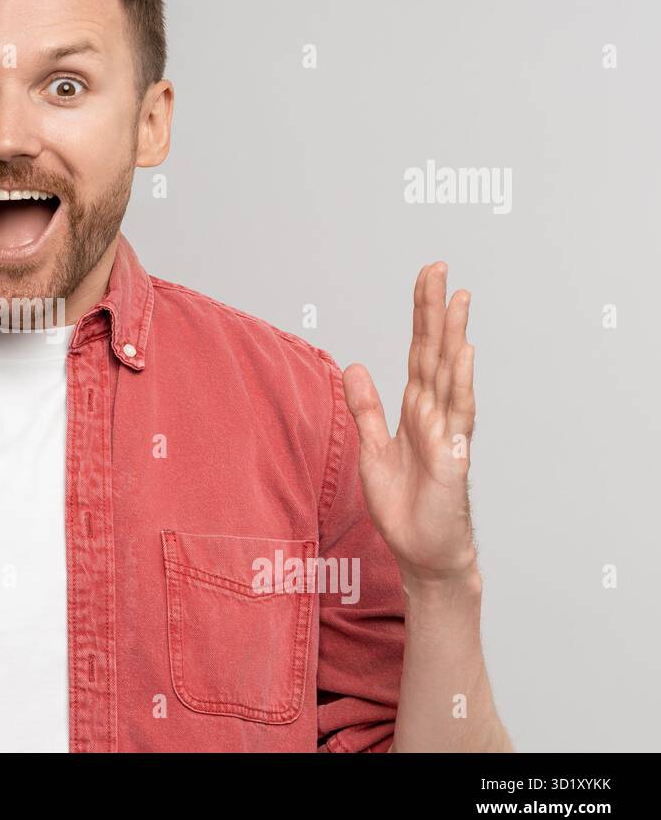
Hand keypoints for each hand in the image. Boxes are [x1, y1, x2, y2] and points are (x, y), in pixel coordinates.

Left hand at [341, 262, 477, 589]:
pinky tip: (464, 355)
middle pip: (436, 353)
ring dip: (454, 336)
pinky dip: (460, 383)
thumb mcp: (370, 449)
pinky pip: (457, 416)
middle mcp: (435, 414)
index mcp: (414, 410)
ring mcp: (447, 434)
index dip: (421, 315)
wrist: (422, 551)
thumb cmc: (403, 505)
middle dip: (436, 311)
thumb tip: (355, 367)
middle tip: (439, 267)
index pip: (418, 352)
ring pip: (451, 376)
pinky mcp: (452, 459)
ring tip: (458, 298)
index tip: (427, 277)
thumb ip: (365, 409)